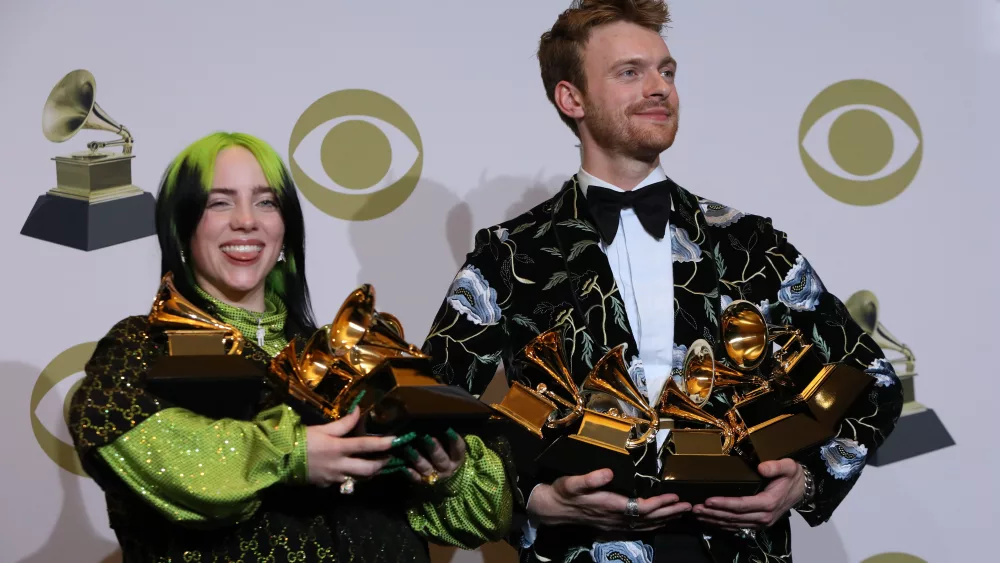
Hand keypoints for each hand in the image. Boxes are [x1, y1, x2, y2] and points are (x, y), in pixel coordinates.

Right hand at [305, 408, 395, 487]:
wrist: (279, 461)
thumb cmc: (300, 441)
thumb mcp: (322, 429)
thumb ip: (343, 423)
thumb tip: (358, 411)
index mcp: (338, 448)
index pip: (366, 445)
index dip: (382, 443)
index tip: (396, 440)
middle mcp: (339, 465)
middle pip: (368, 469)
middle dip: (382, 464)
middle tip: (388, 457)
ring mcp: (334, 478)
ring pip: (359, 478)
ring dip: (370, 472)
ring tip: (375, 463)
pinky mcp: (328, 485)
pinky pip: (345, 482)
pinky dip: (353, 476)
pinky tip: (352, 469)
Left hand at [399, 429, 466, 484]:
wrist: (446, 477)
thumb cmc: (448, 454)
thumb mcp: (452, 447)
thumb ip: (448, 436)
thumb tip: (443, 421)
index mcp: (457, 458)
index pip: (458, 448)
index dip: (454, 439)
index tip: (448, 429)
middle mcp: (447, 468)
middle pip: (441, 459)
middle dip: (434, 448)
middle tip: (427, 437)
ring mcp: (435, 476)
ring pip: (427, 468)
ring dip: (418, 459)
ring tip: (409, 449)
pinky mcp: (424, 482)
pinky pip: (417, 478)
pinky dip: (411, 473)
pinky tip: (404, 467)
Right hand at [528, 469, 690, 531]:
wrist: (551, 509)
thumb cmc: (563, 492)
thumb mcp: (572, 482)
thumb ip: (590, 478)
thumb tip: (609, 472)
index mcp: (610, 505)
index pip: (641, 508)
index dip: (660, 503)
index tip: (674, 496)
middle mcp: (615, 517)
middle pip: (649, 519)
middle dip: (670, 512)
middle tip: (688, 506)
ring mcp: (614, 524)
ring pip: (645, 525)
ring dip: (665, 519)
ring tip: (681, 513)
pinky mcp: (612, 525)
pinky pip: (638, 528)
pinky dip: (652, 525)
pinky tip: (660, 522)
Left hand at [693, 459, 804, 530]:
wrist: (803, 490)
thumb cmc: (793, 476)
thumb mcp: (788, 466)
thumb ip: (775, 466)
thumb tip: (761, 467)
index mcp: (768, 503)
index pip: (742, 505)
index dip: (724, 504)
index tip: (708, 500)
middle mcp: (764, 516)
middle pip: (734, 517)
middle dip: (713, 513)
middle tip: (695, 508)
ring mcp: (761, 522)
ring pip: (733, 524)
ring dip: (714, 520)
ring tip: (697, 514)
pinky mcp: (758, 524)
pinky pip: (737, 526)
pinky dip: (722, 524)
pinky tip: (710, 520)